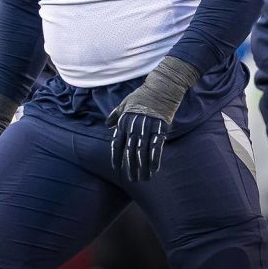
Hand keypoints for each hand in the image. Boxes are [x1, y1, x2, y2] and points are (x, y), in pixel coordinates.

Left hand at [107, 56, 198, 181]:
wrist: (160, 88)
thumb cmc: (141, 96)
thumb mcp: (124, 104)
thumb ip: (115, 115)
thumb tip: (107, 124)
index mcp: (124, 122)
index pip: (117, 145)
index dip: (117, 158)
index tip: (116, 169)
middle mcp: (133, 127)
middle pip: (130, 152)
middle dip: (130, 167)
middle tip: (132, 179)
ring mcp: (146, 128)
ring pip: (142, 152)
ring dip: (142, 167)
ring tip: (143, 179)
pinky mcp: (160, 129)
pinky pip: (156, 147)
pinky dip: (154, 159)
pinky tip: (154, 169)